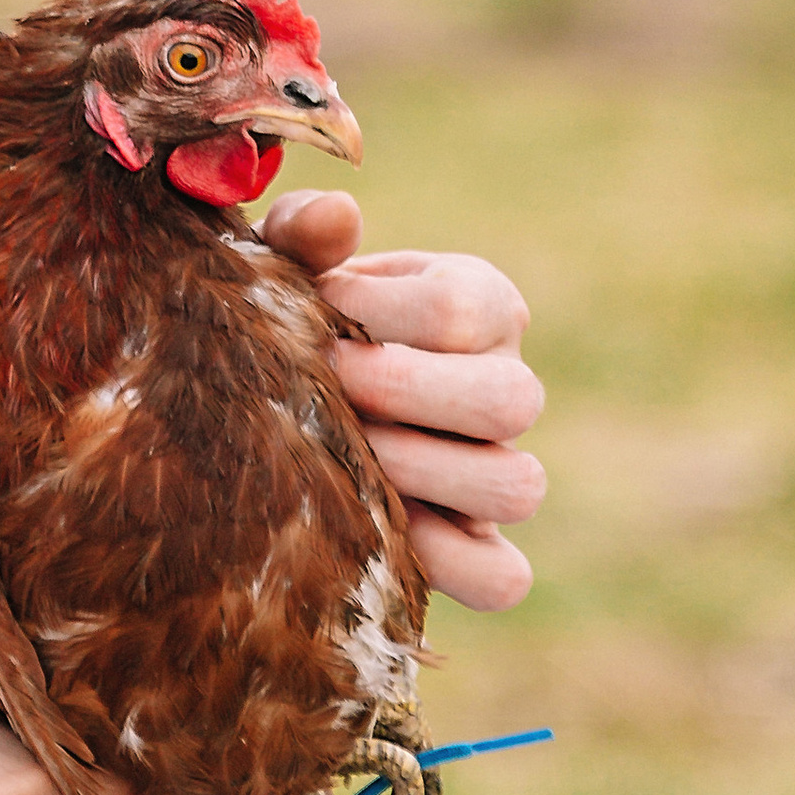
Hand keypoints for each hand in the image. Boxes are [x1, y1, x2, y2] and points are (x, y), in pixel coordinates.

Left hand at [262, 189, 543, 609]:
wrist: (275, 385)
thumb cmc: (291, 310)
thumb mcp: (288, 262)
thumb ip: (304, 232)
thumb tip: (336, 218)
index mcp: (479, 302)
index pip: (463, 309)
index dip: (377, 317)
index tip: (315, 319)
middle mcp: (507, 383)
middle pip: (512, 400)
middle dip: (402, 395)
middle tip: (330, 387)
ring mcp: (498, 469)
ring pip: (519, 487)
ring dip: (419, 473)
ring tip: (346, 454)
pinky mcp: (477, 547)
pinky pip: (501, 577)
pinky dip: (446, 561)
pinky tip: (378, 528)